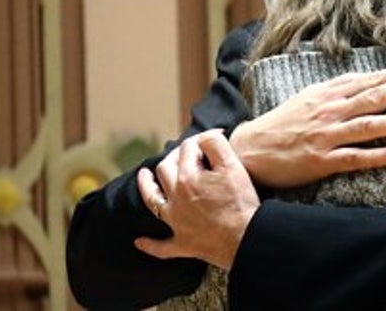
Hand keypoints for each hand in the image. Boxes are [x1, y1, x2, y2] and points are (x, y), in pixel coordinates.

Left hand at [134, 130, 258, 269]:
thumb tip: (204, 138)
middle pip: (165, 169)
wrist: (245, 238)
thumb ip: (215, 144)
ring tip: (144, 176)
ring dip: (146, 187)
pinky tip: (140, 241)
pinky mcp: (182, 244)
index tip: (211, 141)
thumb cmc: (240, 202)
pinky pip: (161, 246)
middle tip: (184, 154)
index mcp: (187, 177)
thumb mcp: (232, 165)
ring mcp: (176, 222)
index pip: (186, 149)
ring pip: (152, 201)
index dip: (199, 141)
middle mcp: (175, 198)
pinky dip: (150, 244)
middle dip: (173, 157)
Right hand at [231, 60, 385, 188]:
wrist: (251, 148)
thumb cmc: (284, 122)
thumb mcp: (310, 97)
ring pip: (368, 125)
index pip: (370, 80)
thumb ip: (339, 89)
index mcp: (329, 94)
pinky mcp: (321, 160)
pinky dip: (375, 156)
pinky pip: (352, 158)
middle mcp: (331, 111)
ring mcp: (327, 136)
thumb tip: (366, 78)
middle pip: (374, 96)